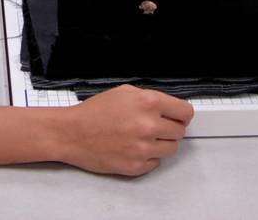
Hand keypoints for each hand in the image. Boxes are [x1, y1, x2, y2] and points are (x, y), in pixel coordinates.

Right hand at [63, 84, 193, 176]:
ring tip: (142, 137)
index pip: (185, 112)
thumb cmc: (94, 112)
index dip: (182, 114)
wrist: (72, 133)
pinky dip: (148, 156)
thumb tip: (171, 108)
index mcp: (148, 103)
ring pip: (171, 148)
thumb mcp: (124, 92)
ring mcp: (143, 148)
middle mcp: (149, 125)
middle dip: (169, 127)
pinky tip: (133, 147)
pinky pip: (156, 162)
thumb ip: (150, 98)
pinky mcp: (137, 166)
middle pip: (180, 131)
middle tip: (154, 126)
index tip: (179, 116)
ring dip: (160, 143)